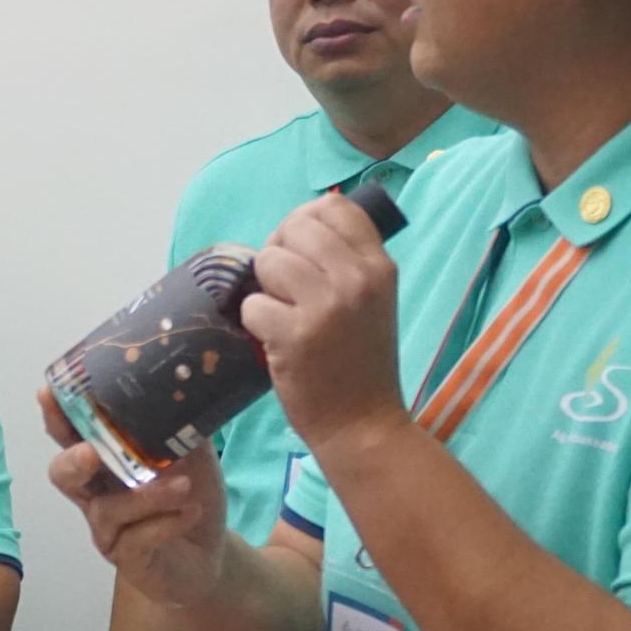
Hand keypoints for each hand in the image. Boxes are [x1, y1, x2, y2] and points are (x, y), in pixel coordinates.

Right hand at [42, 387, 232, 610]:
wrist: (211, 553)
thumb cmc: (189, 496)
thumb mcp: (193, 455)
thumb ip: (182, 427)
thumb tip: (184, 390)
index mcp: (105, 462)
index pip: (72, 435)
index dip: (57, 416)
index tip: (48, 392)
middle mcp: (97, 494)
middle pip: (64, 475)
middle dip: (73, 460)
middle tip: (92, 453)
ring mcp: (108, 529)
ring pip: (108, 510)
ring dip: (145, 495)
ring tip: (183, 484)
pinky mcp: (128, 559)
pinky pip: (137, 539)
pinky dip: (166, 523)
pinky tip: (191, 511)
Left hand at [241, 192, 407, 455]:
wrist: (363, 424)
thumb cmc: (360, 360)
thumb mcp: (371, 299)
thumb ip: (344, 260)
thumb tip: (298, 223)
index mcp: (379, 265)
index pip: (334, 206)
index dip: (304, 222)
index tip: (300, 250)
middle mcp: (357, 278)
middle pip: (295, 227)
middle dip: (278, 252)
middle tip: (284, 287)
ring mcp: (326, 306)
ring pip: (268, 260)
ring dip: (264, 288)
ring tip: (283, 314)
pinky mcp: (294, 335)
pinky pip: (252, 304)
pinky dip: (254, 323)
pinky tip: (276, 340)